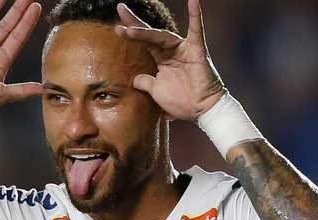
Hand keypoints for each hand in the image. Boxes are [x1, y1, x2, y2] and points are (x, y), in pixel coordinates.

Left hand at [113, 0, 225, 120]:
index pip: (143, 42)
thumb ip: (145, 83)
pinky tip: (193, 1)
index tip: (116, 27)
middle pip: (150, 34)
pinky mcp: (197, 50)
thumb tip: (133, 79)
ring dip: (146, 32)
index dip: (130, 34)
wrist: (201, 111)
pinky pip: (197, 31)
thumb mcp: (156, 92)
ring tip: (130, 29)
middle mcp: (171, 50)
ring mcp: (184, 48)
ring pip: (162, 36)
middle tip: (120, 9)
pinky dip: (196, 16)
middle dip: (134, 23)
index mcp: (161, 58)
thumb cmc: (181, 101)